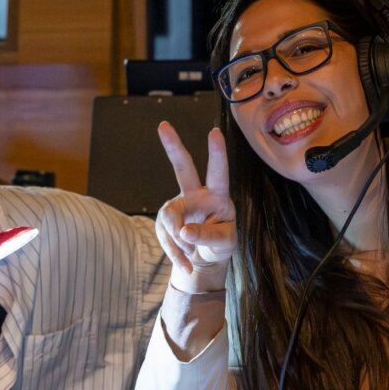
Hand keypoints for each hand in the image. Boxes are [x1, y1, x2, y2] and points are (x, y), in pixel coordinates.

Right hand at [154, 122, 235, 292]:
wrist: (205, 258)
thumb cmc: (221, 243)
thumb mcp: (225, 242)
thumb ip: (208, 236)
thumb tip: (184, 232)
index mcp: (218, 195)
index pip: (218, 172)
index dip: (217, 153)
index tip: (215, 132)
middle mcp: (196, 194)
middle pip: (183, 168)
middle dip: (173, 147)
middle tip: (163, 126)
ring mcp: (178, 206)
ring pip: (170, 218)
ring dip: (178, 242)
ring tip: (190, 257)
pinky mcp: (165, 220)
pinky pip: (166, 236)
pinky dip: (175, 254)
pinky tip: (186, 263)